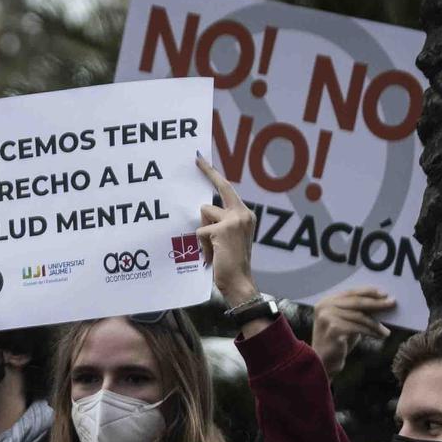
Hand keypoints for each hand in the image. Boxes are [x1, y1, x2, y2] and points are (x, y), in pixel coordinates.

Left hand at [196, 155, 259, 310]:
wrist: (239, 282)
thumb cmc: (230, 264)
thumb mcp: (227, 239)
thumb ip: (220, 223)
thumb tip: (201, 210)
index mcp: (244, 215)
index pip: (227, 189)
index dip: (214, 175)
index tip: (202, 161)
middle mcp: (243, 213)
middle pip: (219, 190)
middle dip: (208, 172)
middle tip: (197, 158)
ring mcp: (234, 220)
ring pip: (204, 213)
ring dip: (202, 232)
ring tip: (211, 250)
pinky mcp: (223, 229)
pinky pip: (200, 231)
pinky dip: (201, 245)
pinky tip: (210, 256)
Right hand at [309, 287, 394, 376]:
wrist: (323, 363)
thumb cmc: (337, 341)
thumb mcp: (346, 322)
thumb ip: (357, 310)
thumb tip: (381, 301)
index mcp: (326, 301)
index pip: (351, 292)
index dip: (369, 291)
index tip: (384, 293)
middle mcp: (324, 307)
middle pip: (356, 302)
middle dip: (377, 303)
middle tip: (392, 303)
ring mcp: (327, 317)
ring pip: (359, 316)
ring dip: (376, 324)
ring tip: (386, 330)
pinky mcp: (333, 329)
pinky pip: (358, 328)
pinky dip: (371, 332)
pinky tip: (380, 336)